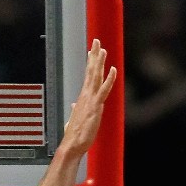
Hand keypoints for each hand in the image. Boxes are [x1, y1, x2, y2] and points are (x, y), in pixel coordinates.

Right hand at [61, 39, 117, 155]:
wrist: (72, 145)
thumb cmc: (74, 134)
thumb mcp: (75, 118)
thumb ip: (75, 109)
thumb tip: (73, 105)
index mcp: (82, 97)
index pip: (88, 76)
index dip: (91, 62)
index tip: (92, 50)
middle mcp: (86, 96)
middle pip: (91, 71)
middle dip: (94, 56)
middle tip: (96, 41)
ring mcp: (91, 100)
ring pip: (96, 77)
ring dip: (99, 62)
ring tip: (102, 49)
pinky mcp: (96, 107)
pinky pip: (103, 90)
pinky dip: (109, 79)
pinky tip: (113, 70)